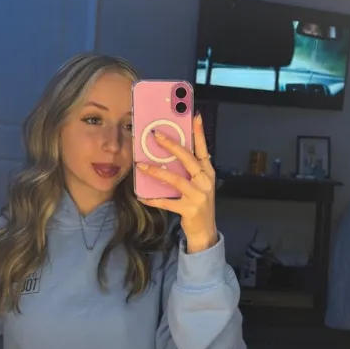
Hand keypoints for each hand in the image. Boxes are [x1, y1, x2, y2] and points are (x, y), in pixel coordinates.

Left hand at [136, 112, 217, 253]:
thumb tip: (172, 152)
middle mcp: (205, 182)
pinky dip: (153, 199)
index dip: (199, 133)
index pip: (203, 150)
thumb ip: (190, 170)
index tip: (195, 117)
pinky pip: (167, 202)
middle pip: (188, 159)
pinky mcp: (188, 210)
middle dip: (171, 145)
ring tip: (141, 165)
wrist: (205, 232)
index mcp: (208, 173)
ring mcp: (198, 196)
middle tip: (156, 135)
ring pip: (175, 179)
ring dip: (157, 171)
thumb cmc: (198, 204)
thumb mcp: (199, 185)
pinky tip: (141, 196)